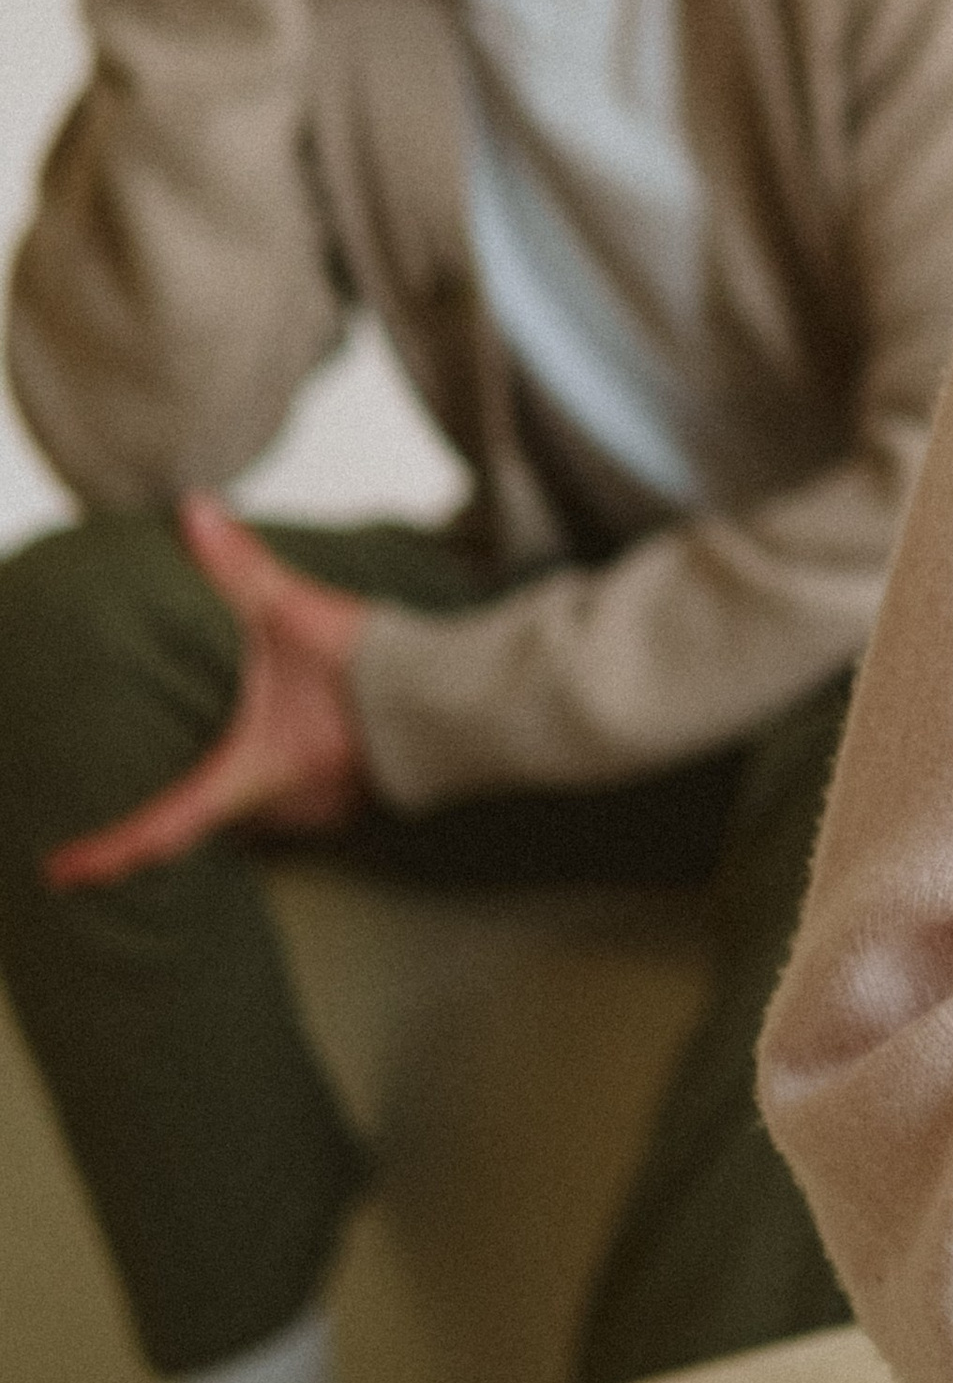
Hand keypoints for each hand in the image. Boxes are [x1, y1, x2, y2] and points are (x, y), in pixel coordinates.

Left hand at [44, 500, 367, 887]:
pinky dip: (277, 784)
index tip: (59, 872)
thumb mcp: (298, 613)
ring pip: (255, 814)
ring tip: (208, 770)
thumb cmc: (378, 669)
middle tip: (129, 812)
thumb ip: (241, 566)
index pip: (164, 827)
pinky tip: (285, 751)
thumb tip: (195, 510)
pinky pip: (298, 804)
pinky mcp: (358, 800)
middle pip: (208, 822)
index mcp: (254, 773)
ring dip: (233, 793)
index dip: (108, 853)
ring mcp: (326, 811)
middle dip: (173, 811)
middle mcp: (285, 807)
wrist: (463, 699)